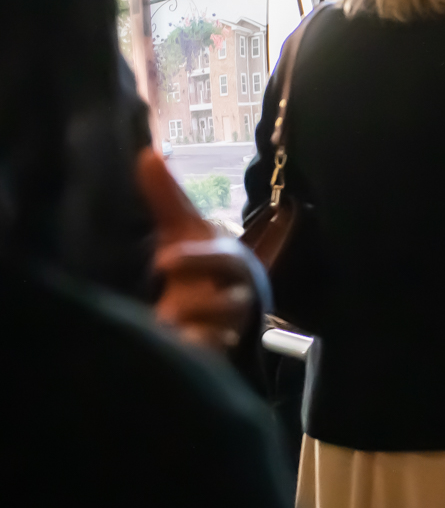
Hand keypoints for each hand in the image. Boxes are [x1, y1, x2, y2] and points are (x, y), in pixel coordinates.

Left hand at [136, 148, 256, 351]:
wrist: (224, 304)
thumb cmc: (199, 262)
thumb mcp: (181, 230)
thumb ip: (166, 197)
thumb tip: (147, 153)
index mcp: (229, 261)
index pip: (225, 258)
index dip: (198, 259)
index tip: (163, 260)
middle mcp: (234, 294)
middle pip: (230, 303)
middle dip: (202, 304)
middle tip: (167, 312)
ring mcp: (228, 325)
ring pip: (223, 332)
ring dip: (196, 332)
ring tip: (166, 331)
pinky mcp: (218, 349)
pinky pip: (214, 354)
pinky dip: (198, 352)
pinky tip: (177, 351)